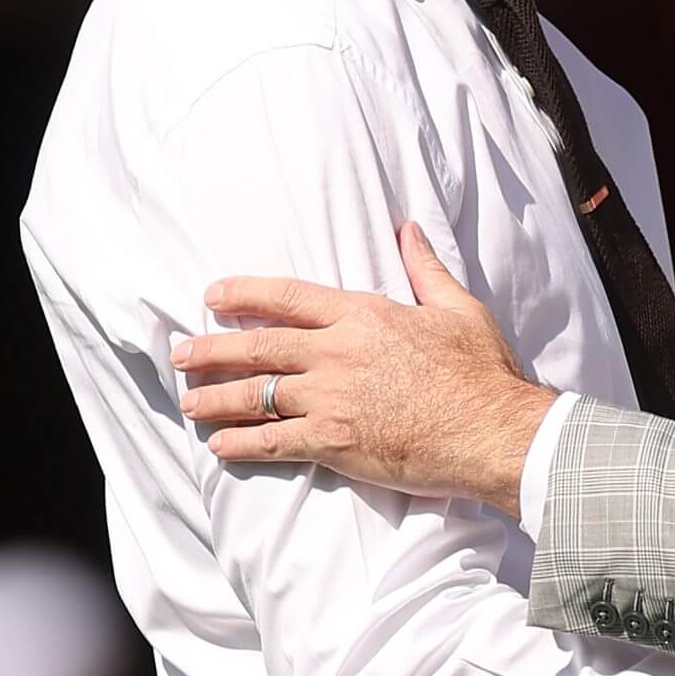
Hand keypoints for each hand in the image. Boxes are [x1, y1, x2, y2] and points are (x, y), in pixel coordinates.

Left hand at [174, 223, 553, 511]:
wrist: (494, 430)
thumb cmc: (482, 372)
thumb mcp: (458, 309)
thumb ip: (426, 269)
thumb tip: (409, 229)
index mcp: (364, 315)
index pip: (288, 298)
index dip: (243, 295)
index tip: (212, 296)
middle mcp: (337, 352)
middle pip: (258, 347)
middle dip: (212, 350)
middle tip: (180, 354)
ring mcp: (330, 398)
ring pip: (256, 395)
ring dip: (215, 398)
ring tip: (189, 401)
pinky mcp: (333, 442)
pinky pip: (272, 441)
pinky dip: (240, 444)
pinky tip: (219, 447)